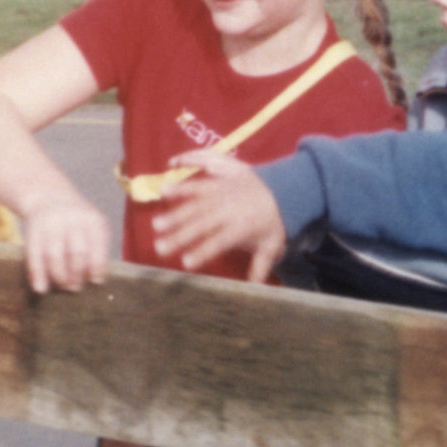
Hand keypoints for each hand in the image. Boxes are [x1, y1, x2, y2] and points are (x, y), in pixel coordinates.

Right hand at [20, 191, 109, 293]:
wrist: (48, 196)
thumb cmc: (76, 222)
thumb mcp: (92, 226)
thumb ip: (96, 249)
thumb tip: (95, 281)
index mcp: (92, 219)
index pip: (97, 246)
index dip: (96, 266)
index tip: (95, 281)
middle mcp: (71, 219)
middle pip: (76, 252)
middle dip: (77, 274)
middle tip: (76, 287)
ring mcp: (50, 223)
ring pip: (54, 255)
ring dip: (59, 276)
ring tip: (64, 287)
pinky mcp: (33, 230)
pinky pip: (35, 255)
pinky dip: (37, 274)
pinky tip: (40, 288)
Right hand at [153, 153, 286, 283]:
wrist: (287, 190)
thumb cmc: (273, 223)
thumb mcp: (271, 246)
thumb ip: (260, 265)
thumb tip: (254, 287)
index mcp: (242, 226)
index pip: (219, 241)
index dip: (202, 252)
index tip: (185, 264)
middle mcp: (230, 205)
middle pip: (201, 220)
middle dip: (179, 234)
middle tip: (159, 246)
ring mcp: (226, 185)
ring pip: (198, 192)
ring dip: (177, 197)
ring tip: (159, 204)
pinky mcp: (225, 169)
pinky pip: (206, 161)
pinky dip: (190, 159)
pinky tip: (172, 162)